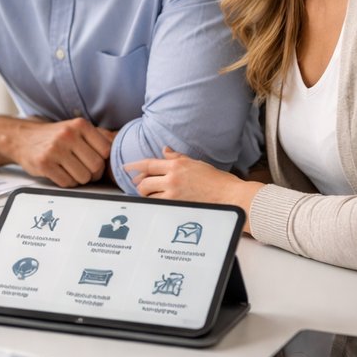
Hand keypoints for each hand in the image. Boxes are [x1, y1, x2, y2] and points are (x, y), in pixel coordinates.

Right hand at [7, 118, 115, 187]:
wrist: (23, 138)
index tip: (95, 162)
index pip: (106, 151)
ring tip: (70, 170)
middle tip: (84, 170)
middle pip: (96, 167)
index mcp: (80, 125)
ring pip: (83, 177)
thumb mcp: (75, 128)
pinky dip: (66, 182)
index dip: (103, 161)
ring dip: (79, 179)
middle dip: (92, 174)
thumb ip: (95, 138)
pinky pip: (67, 183)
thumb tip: (121, 154)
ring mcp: (55, 150)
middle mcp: (68, 135)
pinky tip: (60, 173)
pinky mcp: (44, 164)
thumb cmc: (54, 136)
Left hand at [124, 147, 261, 227]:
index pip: (148, 164)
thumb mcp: (195, 163)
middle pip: (145, 182)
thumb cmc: (216, 180)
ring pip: (150, 195)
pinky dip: (157, 204)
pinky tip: (159, 204)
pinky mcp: (178, 206)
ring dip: (148, 196)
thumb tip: (164, 150)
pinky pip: (159, 205)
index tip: (125, 168)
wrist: (230, 196)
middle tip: (141, 187)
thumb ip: (177, 157)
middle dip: (140, 185)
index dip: (134, 166)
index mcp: (177, 165)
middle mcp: (172, 178)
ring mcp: (174, 194)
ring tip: (152, 197)